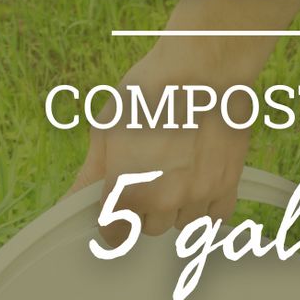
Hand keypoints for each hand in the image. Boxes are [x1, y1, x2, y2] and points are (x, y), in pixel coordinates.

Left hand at [69, 42, 251, 237]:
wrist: (204, 67)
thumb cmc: (152, 89)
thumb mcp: (108, 128)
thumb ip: (91, 173)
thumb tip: (72, 201)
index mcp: (127, 187)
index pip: (114, 232)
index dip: (111, 221)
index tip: (115, 210)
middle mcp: (163, 199)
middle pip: (149, 229)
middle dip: (144, 210)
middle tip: (147, 178)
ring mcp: (197, 195)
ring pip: (182, 225)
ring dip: (176, 209)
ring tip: (175, 174)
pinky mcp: (226, 186)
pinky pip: (214, 218)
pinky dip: (205, 208)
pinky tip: (198, 184)